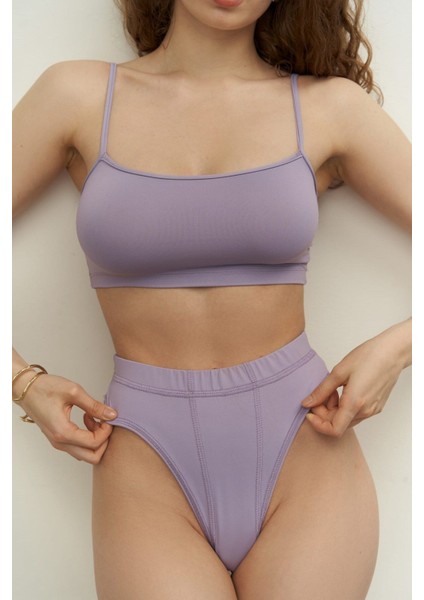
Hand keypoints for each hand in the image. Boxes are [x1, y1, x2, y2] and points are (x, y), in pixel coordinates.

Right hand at [17, 373, 117, 463]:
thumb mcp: (74, 392)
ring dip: (96, 440)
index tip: (107, 416)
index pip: (94, 444)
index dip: (106, 431)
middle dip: (104, 441)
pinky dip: (88, 438)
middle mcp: (60, 442)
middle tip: (104, 422)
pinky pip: (79, 447)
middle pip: (92, 457)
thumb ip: (94, 406)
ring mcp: (58, 443)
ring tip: (94, 418)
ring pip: (86, 454)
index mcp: (63, 432)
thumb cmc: (45, 388)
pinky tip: (87, 419)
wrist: (26, 389)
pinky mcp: (59, 439)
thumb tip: (112, 415)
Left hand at [301, 323, 409, 437]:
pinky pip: (356, 413)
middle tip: (321, 394)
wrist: (393, 352)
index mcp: (355, 403)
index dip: (318, 424)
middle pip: (339, 424)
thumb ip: (321, 390)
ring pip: (347, 419)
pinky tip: (343, 390)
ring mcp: (372, 410)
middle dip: (324, 413)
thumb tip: (307, 403)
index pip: (334, 430)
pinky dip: (344, 407)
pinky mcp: (376, 406)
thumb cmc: (369, 357)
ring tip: (333, 389)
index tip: (310, 412)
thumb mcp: (339, 371)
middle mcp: (366, 411)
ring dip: (334, 410)